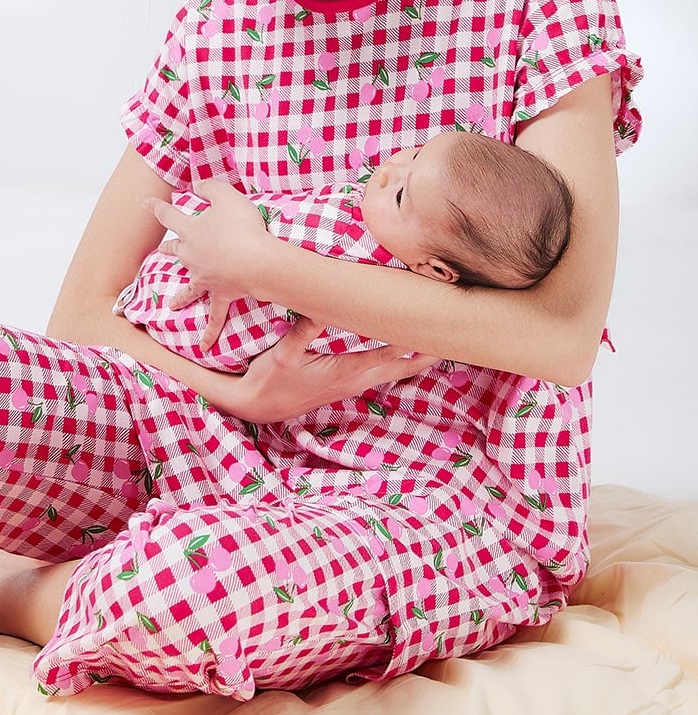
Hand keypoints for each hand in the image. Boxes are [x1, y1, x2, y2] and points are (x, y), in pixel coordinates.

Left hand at [142, 180, 271, 349]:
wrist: (255, 261)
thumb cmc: (242, 226)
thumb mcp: (226, 195)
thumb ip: (210, 187)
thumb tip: (199, 184)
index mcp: (190, 230)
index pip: (169, 215)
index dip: (156, 208)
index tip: (145, 204)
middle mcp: (192, 255)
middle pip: (175, 250)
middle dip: (167, 248)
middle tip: (160, 250)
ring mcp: (204, 278)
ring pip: (188, 288)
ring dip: (180, 296)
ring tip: (171, 305)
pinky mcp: (221, 294)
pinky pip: (214, 317)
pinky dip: (209, 333)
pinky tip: (204, 348)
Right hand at [234, 317, 441, 422]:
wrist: (258, 407)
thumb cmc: (270, 379)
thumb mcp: (282, 353)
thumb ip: (302, 330)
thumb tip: (321, 306)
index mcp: (346, 370)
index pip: (390, 352)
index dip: (415, 339)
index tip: (435, 325)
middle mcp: (355, 380)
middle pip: (403, 365)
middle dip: (429, 351)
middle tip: (457, 334)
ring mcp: (352, 384)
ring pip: (396, 371)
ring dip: (418, 358)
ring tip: (441, 343)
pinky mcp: (346, 384)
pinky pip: (384, 373)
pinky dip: (401, 362)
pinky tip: (406, 355)